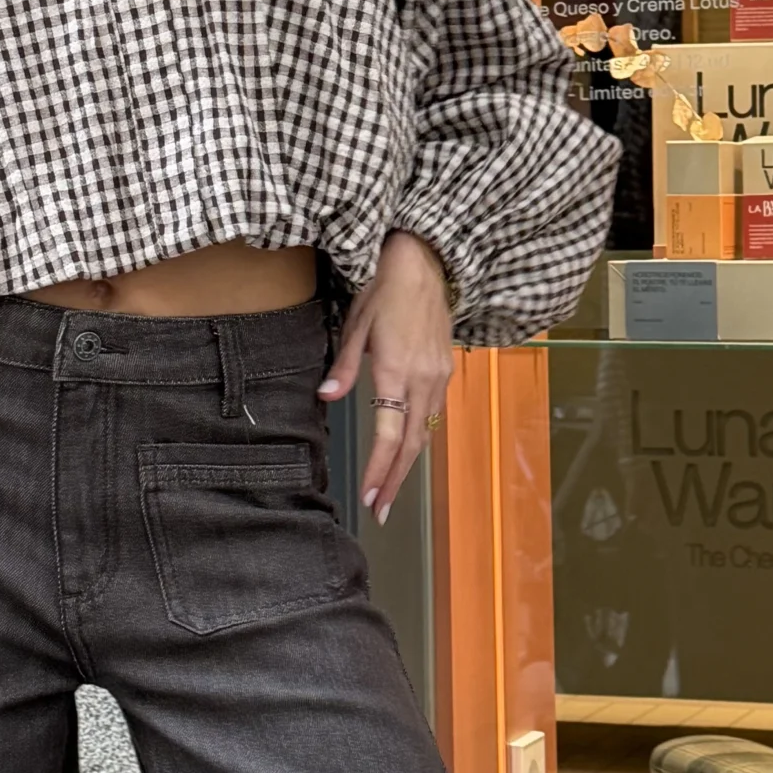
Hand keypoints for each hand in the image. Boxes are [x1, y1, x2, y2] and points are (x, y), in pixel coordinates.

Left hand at [317, 232, 453, 524]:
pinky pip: (433, 412)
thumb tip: (326, 396)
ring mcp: (439, 375)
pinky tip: (406, 449)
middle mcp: (424, 378)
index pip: (388, 433)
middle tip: (380, 511)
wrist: (426, 261)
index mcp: (397, 369)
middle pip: (412, 444)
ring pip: (425, 431)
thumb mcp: (356, 322)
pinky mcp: (446, 368)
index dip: (378, 469)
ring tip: (389, 489)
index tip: (368, 497)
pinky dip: (419, 437)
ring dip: (407, 464)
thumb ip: (344, 365)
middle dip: (394, 480)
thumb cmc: (385, 287)